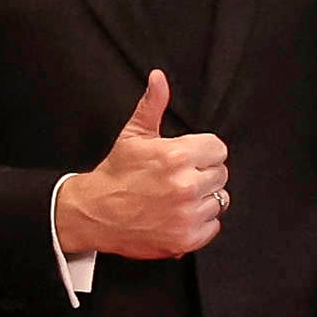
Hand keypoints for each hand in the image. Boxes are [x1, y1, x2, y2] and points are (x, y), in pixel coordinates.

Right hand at [55, 70, 228, 260]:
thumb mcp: (133, 135)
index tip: (187, 158)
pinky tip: (178, 215)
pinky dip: (200, 223)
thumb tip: (159, 78)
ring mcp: (187, 214)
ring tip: (177, 197)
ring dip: (202, 199)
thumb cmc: (115, 174)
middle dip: (202, 174)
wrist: (95, 213)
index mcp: (176, 156)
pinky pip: (213, 225)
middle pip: (221, 174)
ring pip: (219, 200)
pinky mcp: (187, 238)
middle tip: (178, 178)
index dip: (202, 152)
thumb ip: (152, 105)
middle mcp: (185, 185)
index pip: (218, 149)